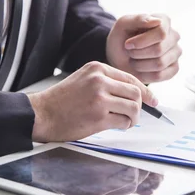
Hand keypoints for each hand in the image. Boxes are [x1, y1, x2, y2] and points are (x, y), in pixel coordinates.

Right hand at [27, 61, 157, 142]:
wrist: (42, 113)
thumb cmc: (62, 99)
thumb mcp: (84, 79)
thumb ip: (106, 81)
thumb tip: (134, 92)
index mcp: (97, 68)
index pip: (130, 78)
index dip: (145, 90)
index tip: (152, 100)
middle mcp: (99, 80)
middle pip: (135, 92)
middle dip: (140, 106)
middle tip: (135, 114)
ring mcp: (99, 98)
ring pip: (133, 107)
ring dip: (134, 118)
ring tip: (126, 122)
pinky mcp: (98, 116)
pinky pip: (123, 121)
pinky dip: (125, 125)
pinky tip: (118, 126)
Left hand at [106, 13, 181, 82]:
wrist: (118, 54)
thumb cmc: (122, 36)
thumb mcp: (123, 24)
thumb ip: (139, 19)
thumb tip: (158, 21)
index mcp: (164, 20)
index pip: (161, 32)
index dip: (141, 41)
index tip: (127, 44)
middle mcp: (174, 36)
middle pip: (159, 49)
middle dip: (138, 53)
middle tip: (129, 52)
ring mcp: (176, 53)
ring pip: (160, 64)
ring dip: (139, 64)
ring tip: (132, 59)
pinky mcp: (174, 69)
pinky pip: (160, 76)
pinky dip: (144, 75)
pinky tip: (138, 68)